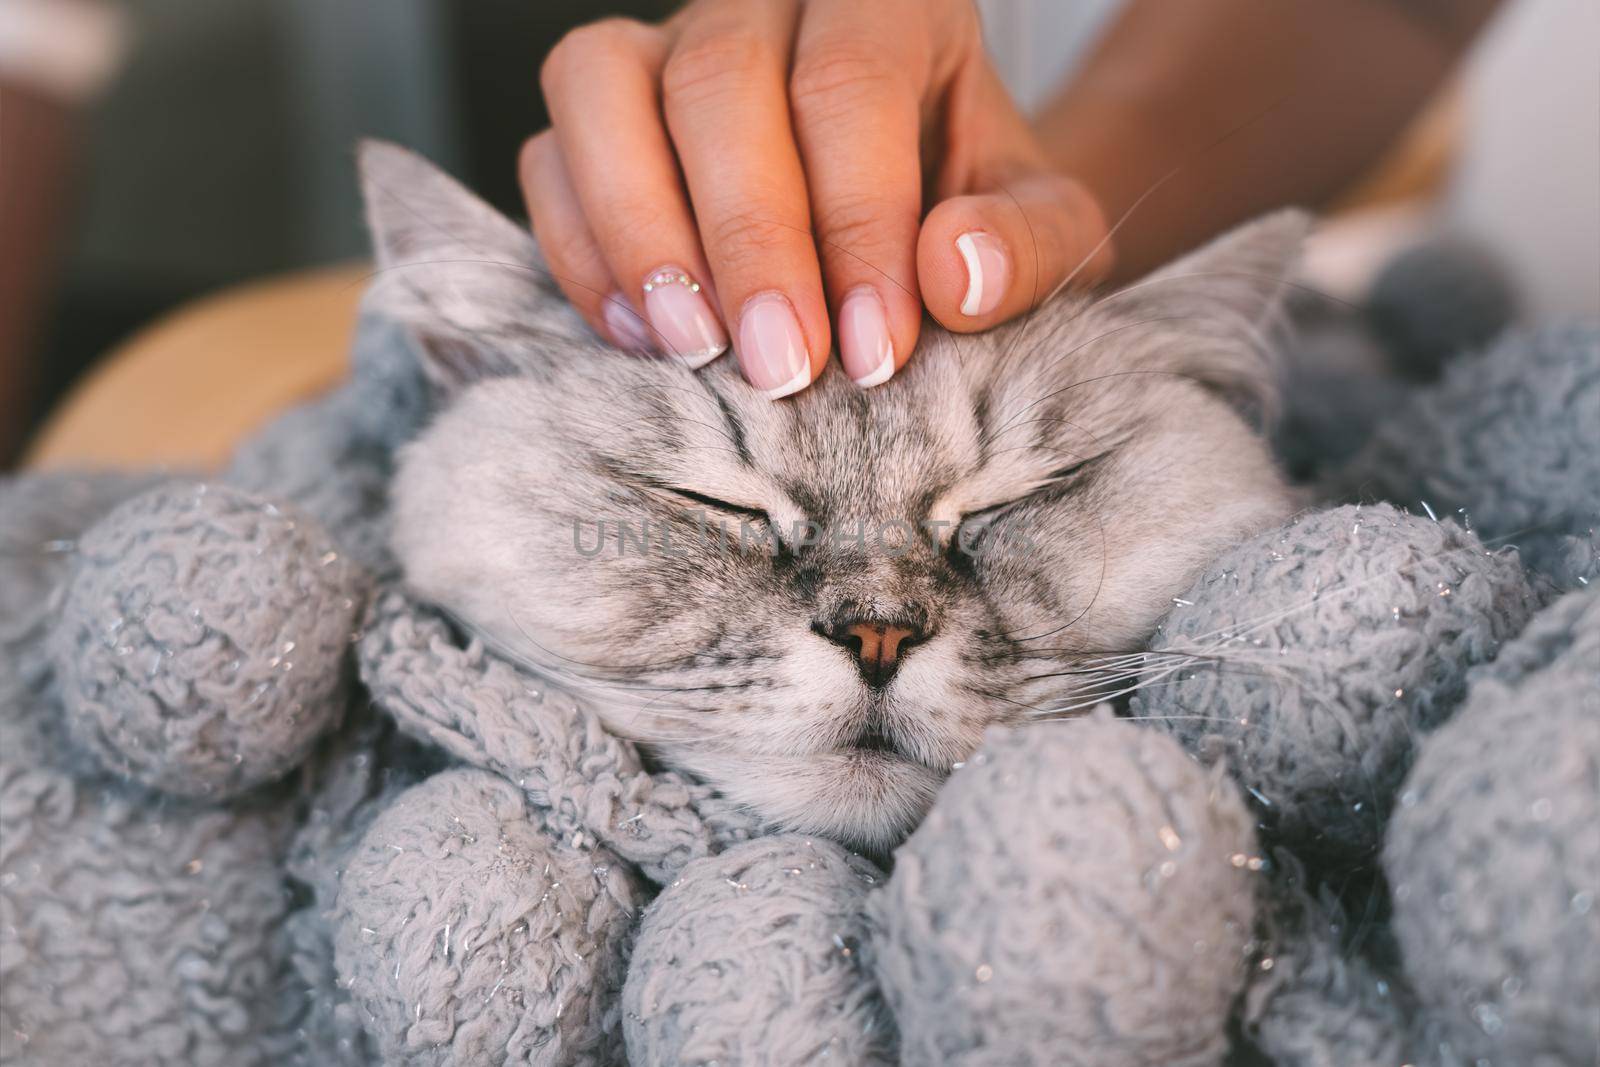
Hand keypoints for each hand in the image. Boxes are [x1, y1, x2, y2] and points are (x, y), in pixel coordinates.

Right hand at [523, 0, 1111, 396]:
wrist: (914, 215)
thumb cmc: (971, 214)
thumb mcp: (1043, 230)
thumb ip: (1026, 245)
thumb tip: (954, 274)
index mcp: (885, 4)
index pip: (850, 82)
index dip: (857, 220)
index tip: (873, 351)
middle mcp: (762, 5)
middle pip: (717, 81)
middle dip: (748, 238)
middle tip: (784, 371)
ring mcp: (662, 49)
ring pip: (599, 86)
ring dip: (639, 229)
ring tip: (695, 349)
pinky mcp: (595, 117)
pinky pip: (546, 156)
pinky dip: (579, 251)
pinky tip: (641, 338)